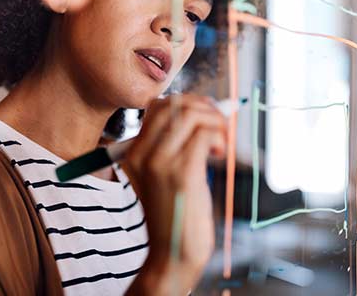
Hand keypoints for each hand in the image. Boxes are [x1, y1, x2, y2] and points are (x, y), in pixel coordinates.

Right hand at [123, 94, 226, 294]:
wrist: (173, 253)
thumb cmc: (176, 214)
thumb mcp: (165, 176)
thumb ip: (175, 146)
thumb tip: (204, 112)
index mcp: (134, 153)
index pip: (159, 106)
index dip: (189, 103)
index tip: (207, 116)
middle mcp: (142, 154)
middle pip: (175, 104)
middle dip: (205, 107)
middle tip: (220, 125)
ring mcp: (160, 163)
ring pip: (192, 115)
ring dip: (216, 122)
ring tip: (222, 143)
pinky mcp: (182, 173)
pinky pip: (205, 135)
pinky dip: (220, 137)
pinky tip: (221, 153)